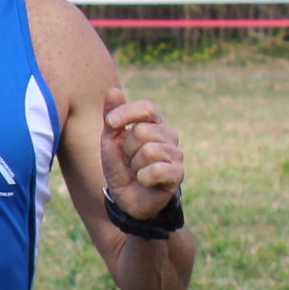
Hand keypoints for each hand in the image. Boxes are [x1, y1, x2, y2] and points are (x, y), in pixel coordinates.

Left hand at [103, 97, 185, 217]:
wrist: (128, 199)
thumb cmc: (121, 167)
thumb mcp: (111, 141)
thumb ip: (113, 116)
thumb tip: (113, 90)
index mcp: (154, 124)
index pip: (147, 107)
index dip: (127, 113)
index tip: (110, 124)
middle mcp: (169, 136)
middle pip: (143, 131)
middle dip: (127, 149)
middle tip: (129, 161)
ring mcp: (176, 154)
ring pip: (149, 151)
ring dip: (135, 166)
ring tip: (137, 172)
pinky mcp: (178, 174)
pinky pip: (158, 170)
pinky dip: (144, 178)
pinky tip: (145, 181)